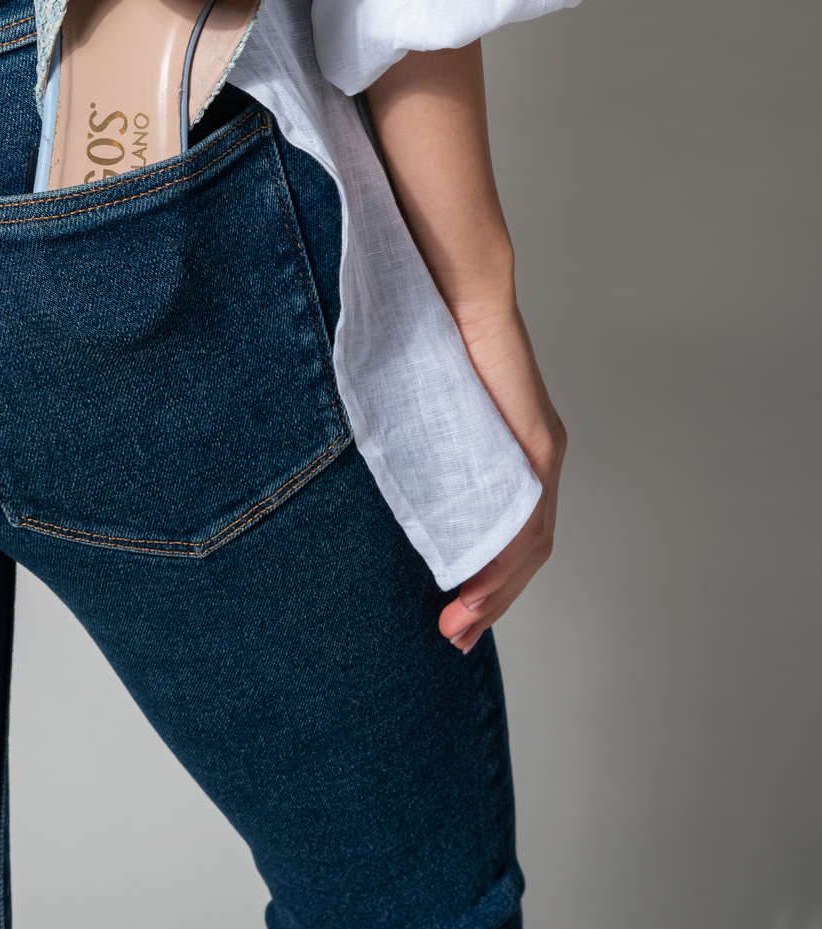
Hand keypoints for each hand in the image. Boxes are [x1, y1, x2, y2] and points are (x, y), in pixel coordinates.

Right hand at [436, 299, 565, 653]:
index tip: (453, 615)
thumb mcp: (426, 410)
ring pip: (529, 545)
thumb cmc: (431, 337)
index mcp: (511, 451)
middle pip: (525, 553)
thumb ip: (424, 448)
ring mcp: (540, 453)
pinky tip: (476, 587)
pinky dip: (503, 561)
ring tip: (458, 626)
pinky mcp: (536, 445)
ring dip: (495, 593)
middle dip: (491, 603)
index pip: (509, 534)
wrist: (457, 289)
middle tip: (453, 639)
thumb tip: (389, 475)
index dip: (485, 581)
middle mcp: (536, 458)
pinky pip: (526, 518)